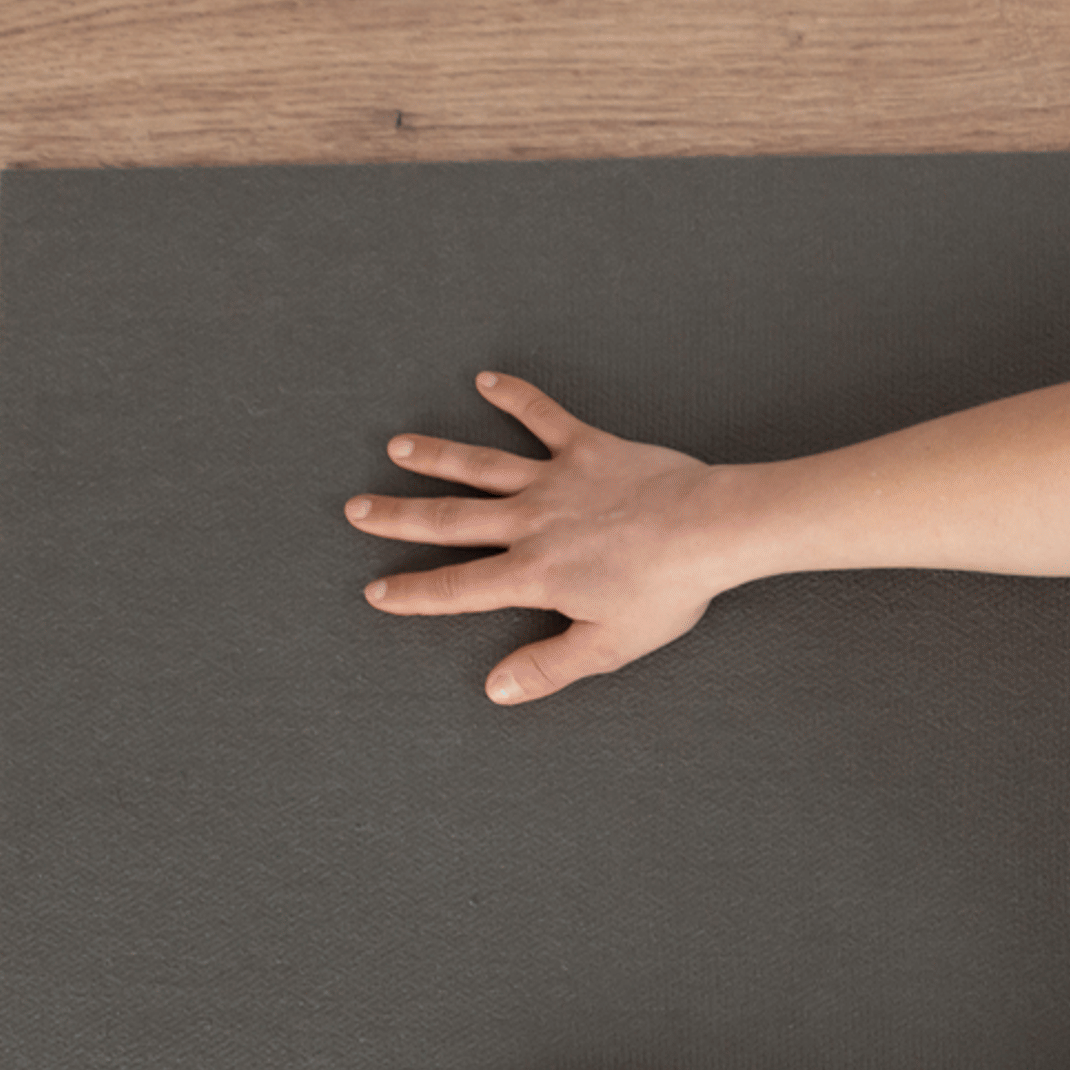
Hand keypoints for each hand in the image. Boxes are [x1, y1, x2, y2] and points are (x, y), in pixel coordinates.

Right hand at [348, 371, 734, 705]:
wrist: (714, 529)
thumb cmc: (667, 590)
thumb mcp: (610, 645)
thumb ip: (549, 667)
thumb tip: (495, 689)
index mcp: (533, 574)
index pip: (457, 588)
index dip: (412, 593)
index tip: (376, 591)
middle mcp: (532, 523)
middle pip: (449, 520)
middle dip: (397, 516)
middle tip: (356, 509)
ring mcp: (556, 480)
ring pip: (481, 466)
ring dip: (436, 456)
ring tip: (398, 447)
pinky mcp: (588, 448)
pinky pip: (544, 417)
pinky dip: (517, 397)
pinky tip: (488, 380)